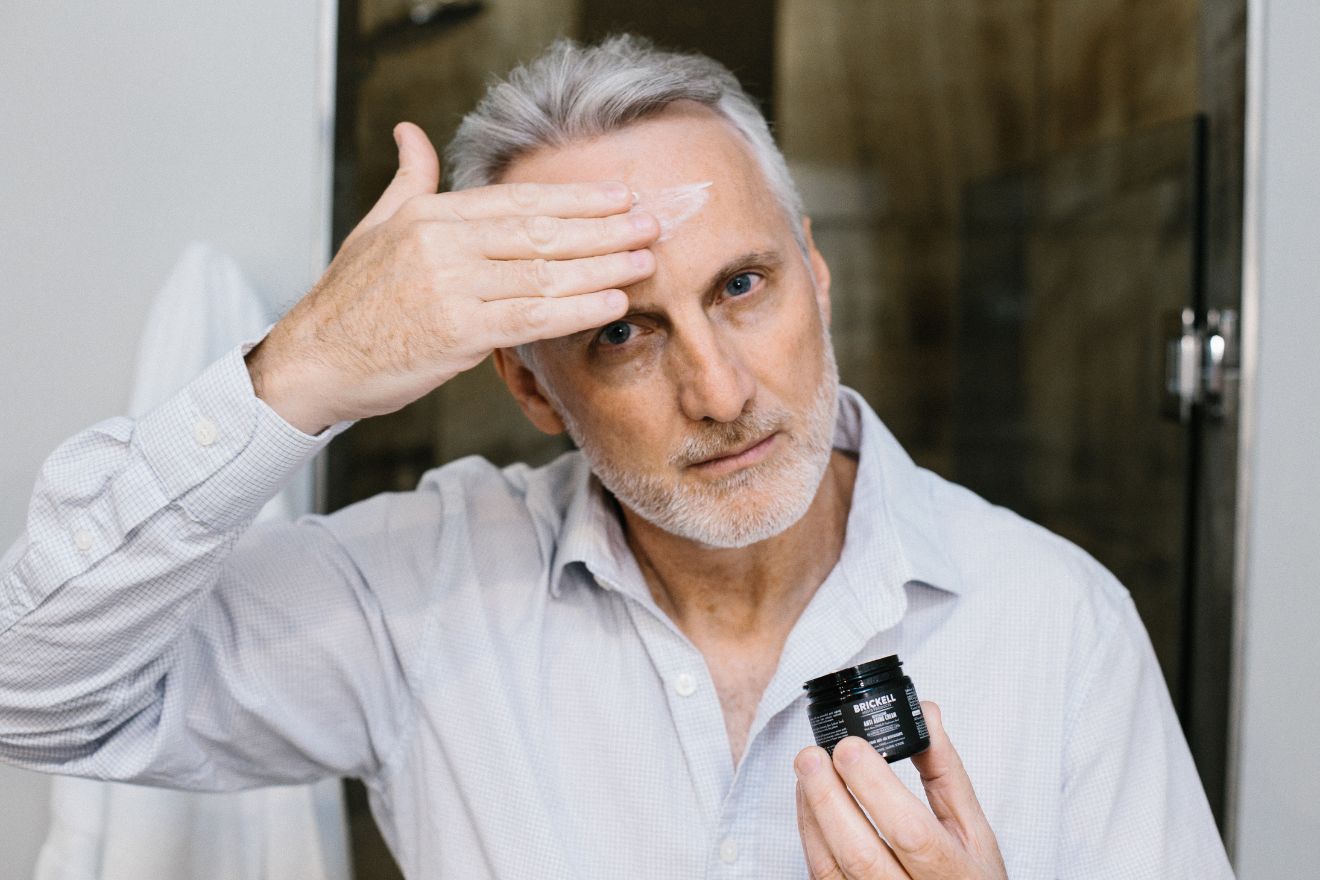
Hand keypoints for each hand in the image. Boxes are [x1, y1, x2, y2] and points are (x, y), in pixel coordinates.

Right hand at [245, 121, 658, 433]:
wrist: (314, 362)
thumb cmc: (350, 301)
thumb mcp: (377, 227)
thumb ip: (409, 181)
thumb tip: (411, 134)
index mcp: (430, 214)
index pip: (518, 201)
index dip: (575, 199)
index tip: (619, 197)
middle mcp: (443, 244)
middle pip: (541, 232)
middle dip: (603, 228)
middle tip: (652, 223)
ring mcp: (450, 287)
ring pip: (543, 273)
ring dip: (602, 267)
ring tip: (644, 261)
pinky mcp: (456, 332)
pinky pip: (531, 317)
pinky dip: (576, 309)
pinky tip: (611, 303)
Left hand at [794, 702, 1006, 878]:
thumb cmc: (966, 877)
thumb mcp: (973, 831)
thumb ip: (946, 773)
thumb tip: (923, 714)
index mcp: (953, 872)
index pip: (911, 832)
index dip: (875, 789)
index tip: (851, 748)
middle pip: (861, 854)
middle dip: (830, 799)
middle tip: (812, 755)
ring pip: (832, 868)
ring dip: (813, 813)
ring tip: (807, 768)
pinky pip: (821, 875)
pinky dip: (810, 835)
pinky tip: (808, 801)